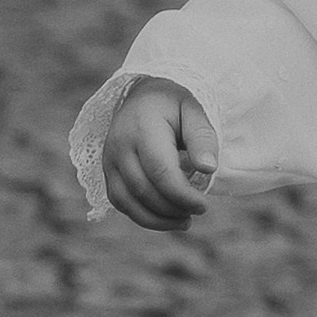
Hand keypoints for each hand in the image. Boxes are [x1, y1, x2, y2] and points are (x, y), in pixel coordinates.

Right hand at [102, 78, 220, 229]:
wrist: (143, 96)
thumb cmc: (173, 105)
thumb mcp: (194, 111)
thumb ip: (202, 138)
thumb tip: (209, 169)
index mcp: (143, 128)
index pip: (160, 171)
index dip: (182, 195)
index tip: (204, 205)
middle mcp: (120, 146)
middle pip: (144, 190)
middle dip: (173, 208)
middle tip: (198, 210)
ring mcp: (109, 160)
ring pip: (127, 202)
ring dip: (157, 219)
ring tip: (184, 220)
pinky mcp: (108, 172)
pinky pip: (120, 202)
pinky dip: (142, 216)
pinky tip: (165, 217)